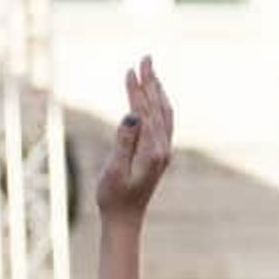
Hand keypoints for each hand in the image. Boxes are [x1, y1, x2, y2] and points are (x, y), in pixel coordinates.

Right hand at [94, 56, 173, 220]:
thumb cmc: (114, 198)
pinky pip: (163, 123)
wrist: (125, 221)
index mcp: (152, 151)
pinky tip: (153, 98)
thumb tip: (132, 115)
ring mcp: (163, 152)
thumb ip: (124, 142)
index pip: (144, 112)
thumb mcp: (114, 171)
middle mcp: (162, 149)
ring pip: (164, 113)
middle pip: (158, 107)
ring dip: (157, 91)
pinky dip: (158, 105)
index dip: (137, 90)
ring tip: (149, 71)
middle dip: (151, 82)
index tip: (130, 69)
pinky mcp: (159, 156)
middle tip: (145, 58)